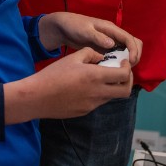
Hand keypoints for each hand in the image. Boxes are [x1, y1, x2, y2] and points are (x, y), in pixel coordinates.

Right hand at [4, 48, 132, 122]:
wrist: (37, 97)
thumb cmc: (53, 75)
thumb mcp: (72, 58)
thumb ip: (91, 54)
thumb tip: (101, 57)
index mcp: (95, 77)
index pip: (124, 75)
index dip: (128, 68)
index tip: (123, 62)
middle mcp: (97, 93)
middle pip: (125, 91)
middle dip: (128, 81)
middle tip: (121, 72)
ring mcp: (92, 105)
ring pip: (112, 97)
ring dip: (113, 87)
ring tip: (102, 78)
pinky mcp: (85, 111)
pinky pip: (98, 102)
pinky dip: (99, 93)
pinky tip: (86, 87)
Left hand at [38, 11, 141, 65]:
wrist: (64, 28)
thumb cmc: (74, 26)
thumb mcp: (85, 30)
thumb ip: (98, 37)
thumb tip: (112, 44)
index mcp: (110, 28)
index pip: (129, 38)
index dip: (133, 50)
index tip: (131, 62)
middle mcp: (113, 35)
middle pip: (133, 43)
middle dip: (135, 55)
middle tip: (128, 68)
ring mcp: (110, 42)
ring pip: (126, 50)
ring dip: (127, 60)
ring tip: (120, 71)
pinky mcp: (105, 49)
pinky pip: (117, 56)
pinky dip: (118, 63)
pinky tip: (112, 71)